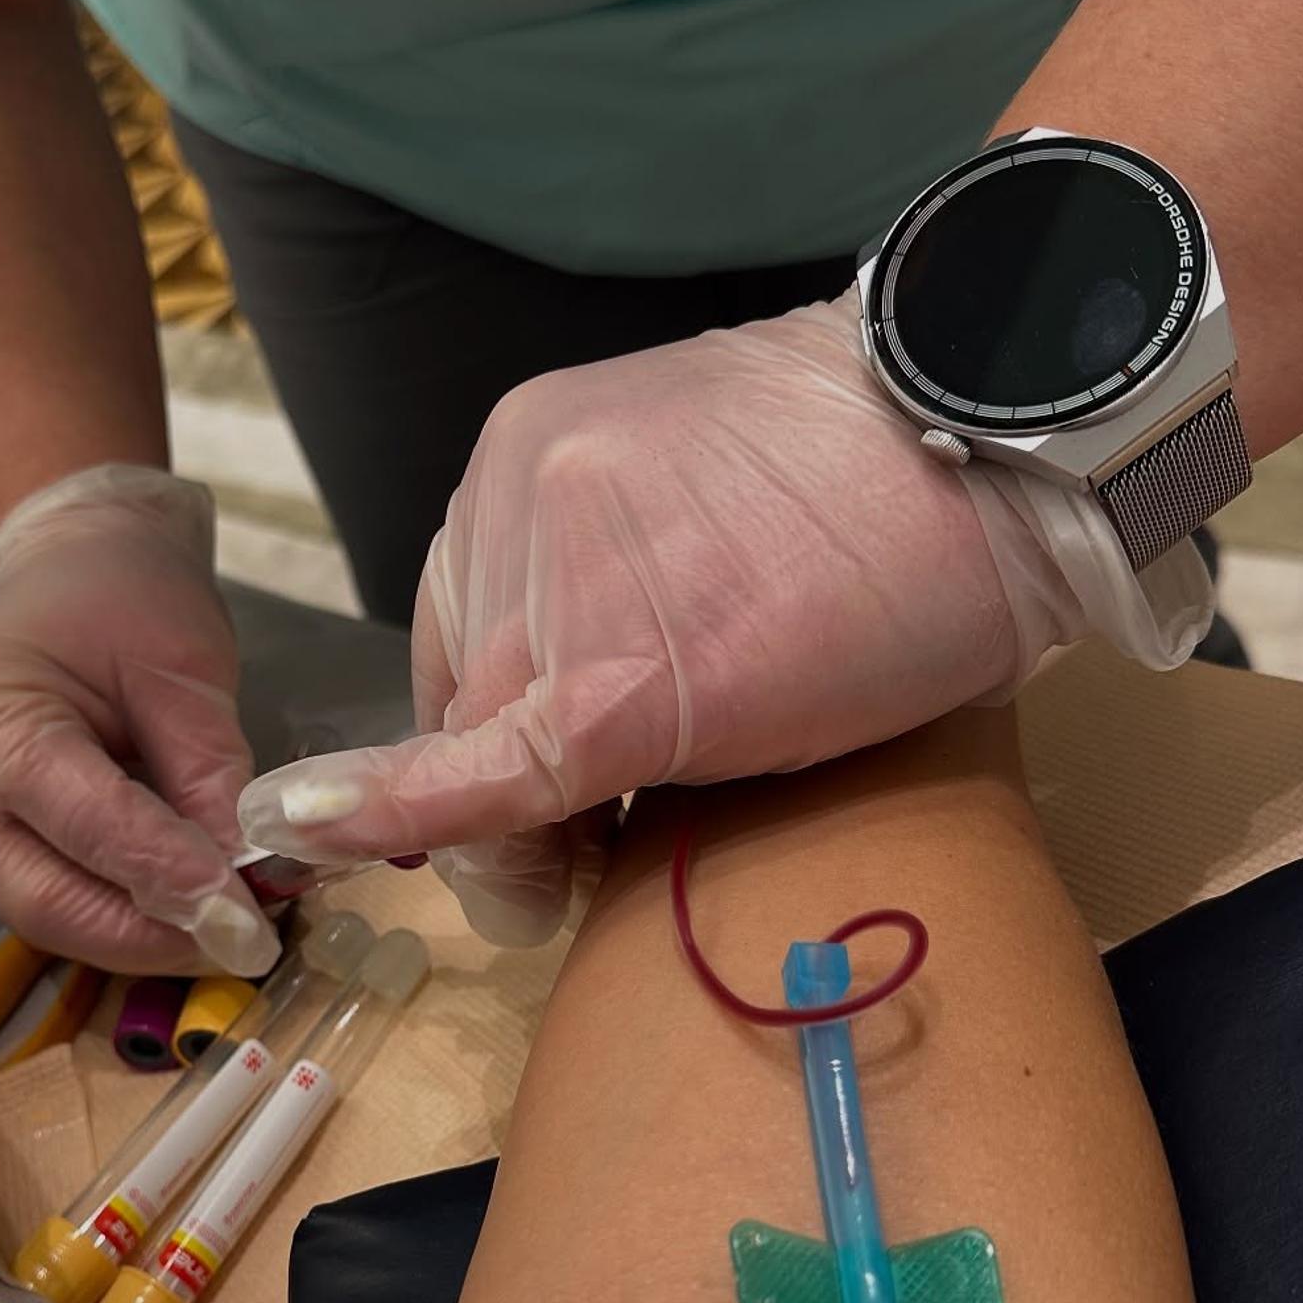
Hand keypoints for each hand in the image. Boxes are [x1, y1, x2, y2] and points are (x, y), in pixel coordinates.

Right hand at [0, 464, 276, 974]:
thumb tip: (247, 875)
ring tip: (225, 937)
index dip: (166, 877)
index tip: (243, 916)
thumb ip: (208, 770)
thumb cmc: (120, 594)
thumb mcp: (182, 663)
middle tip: (241, 947)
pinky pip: (55, 902)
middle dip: (146, 938)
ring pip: (46, 918)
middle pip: (42, 900)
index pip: (82, 820)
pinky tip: (186, 920)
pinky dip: (124, 922)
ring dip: (140, 941)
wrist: (67, 567)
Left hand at [238, 293, 1209, 942]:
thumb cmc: (888, 491)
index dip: (465, 730)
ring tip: (618, 848)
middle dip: (490, 795)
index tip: (481, 801)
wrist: (997, 444)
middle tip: (572, 858)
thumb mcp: (704, 497)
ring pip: (476, 750)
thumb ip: (609, 582)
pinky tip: (305, 834)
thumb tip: (559, 730)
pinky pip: (482, 774)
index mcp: (532, 455)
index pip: (460, 623)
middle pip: (451, 691)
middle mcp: (511, 502)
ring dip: (521, 830)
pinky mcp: (616, 679)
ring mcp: (555, 581)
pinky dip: (399, 816)